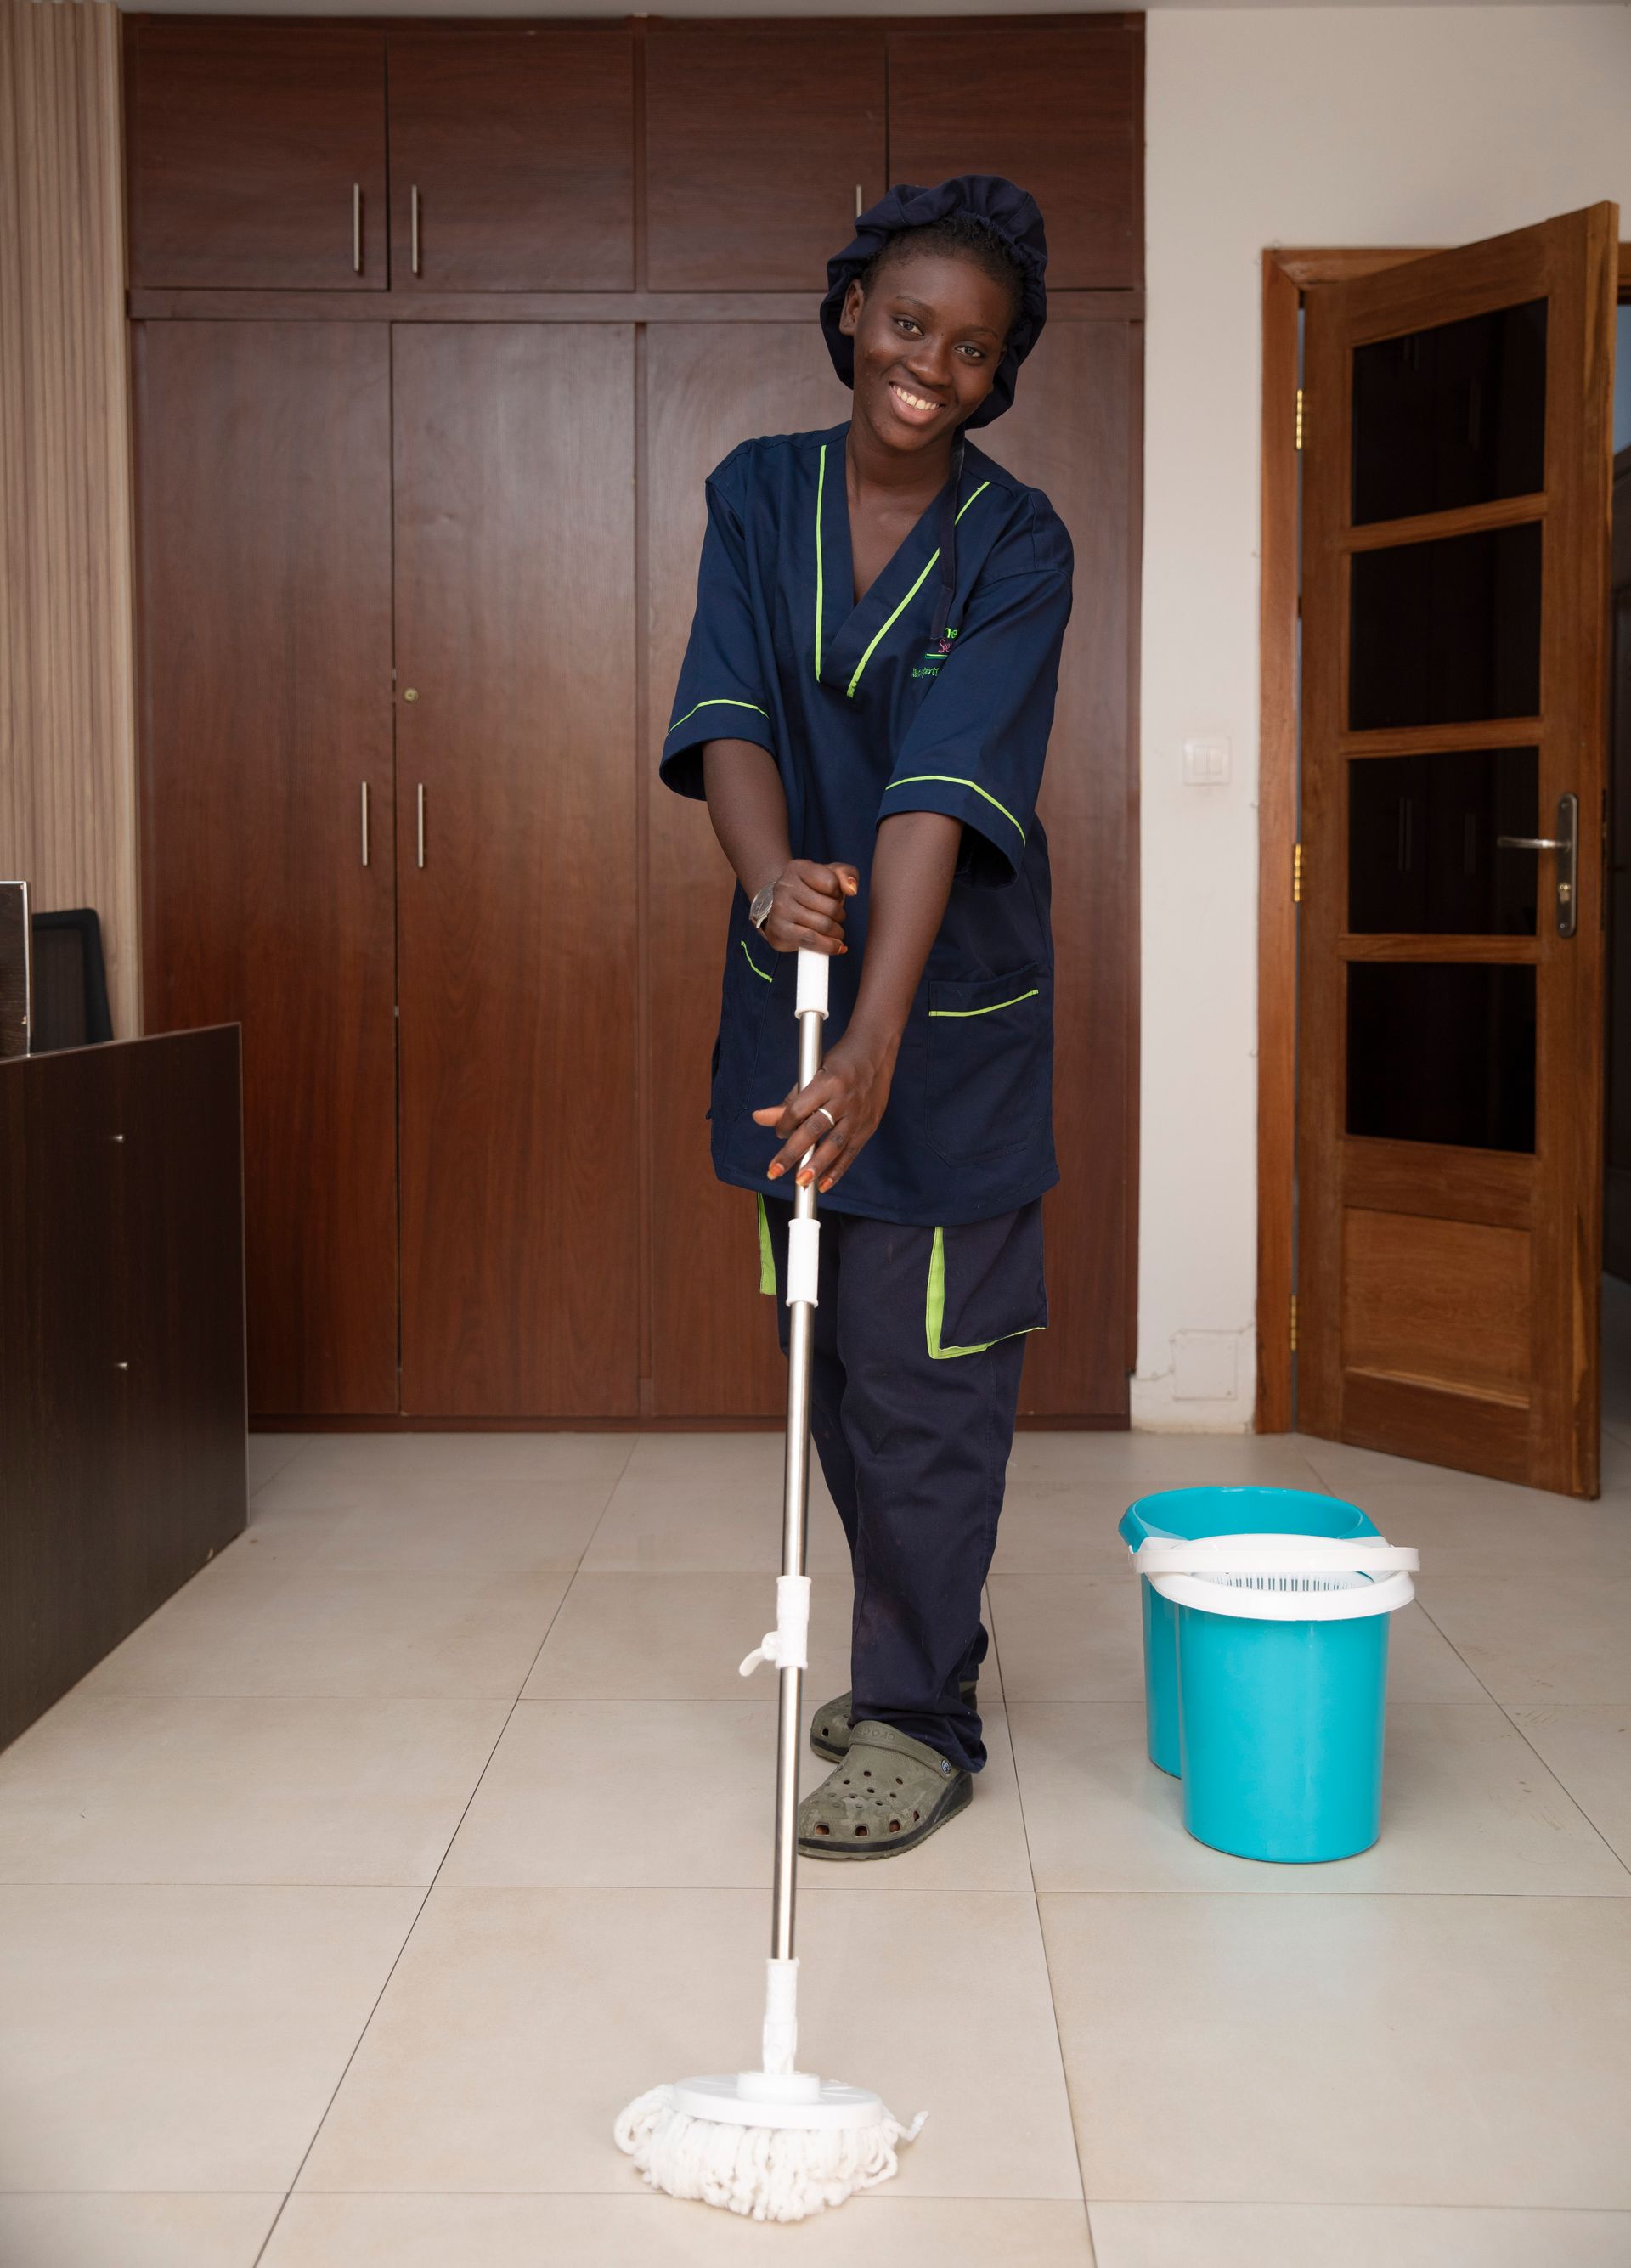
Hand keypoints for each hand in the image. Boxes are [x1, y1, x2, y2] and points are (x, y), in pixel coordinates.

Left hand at [753, 1025, 897, 1195]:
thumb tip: (759, 1118)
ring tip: (800, 1182)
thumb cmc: (839, 1061)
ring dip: (816, 1166)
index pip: (799, 1109)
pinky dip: (837, 1170)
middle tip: (774, 1171)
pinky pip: (851, 1152)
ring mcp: (859, 1114)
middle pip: (814, 1130)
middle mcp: (844, 1099)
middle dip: (792, 1153)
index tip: (778, 1133)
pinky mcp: (869, 1125)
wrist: (877, 1050)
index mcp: (828, 1082)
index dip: (784, 1124)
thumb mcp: (813, 1073)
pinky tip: (823, 1184)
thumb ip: (790, 1100)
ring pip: (834, 1145)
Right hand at [756, 860, 858, 955]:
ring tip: (835, 931)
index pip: (832, 882)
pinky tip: (836, 946)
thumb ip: (846, 874)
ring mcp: (780, 909)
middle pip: (830, 907)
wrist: (779, 909)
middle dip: (840, 915)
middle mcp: (784, 886)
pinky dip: (829, 946)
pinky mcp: (779, 930)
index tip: (833, 896)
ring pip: (823, 925)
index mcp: (797, 868)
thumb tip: (852, 889)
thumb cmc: (810, 891)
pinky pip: (811, 940)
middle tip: (836, 917)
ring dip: (837, 932)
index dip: (839, 894)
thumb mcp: (829, 875)